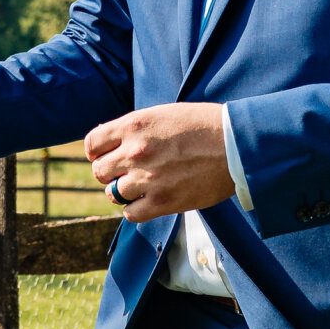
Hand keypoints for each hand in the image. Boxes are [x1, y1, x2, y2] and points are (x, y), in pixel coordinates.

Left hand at [85, 103, 233, 221]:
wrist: (237, 145)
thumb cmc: (203, 126)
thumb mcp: (162, 114)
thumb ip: (134, 129)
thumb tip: (112, 145)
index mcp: (133, 126)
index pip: (92, 144)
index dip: (97, 152)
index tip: (107, 156)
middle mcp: (135, 152)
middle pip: (99, 171)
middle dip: (110, 172)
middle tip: (127, 172)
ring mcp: (147, 178)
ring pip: (113, 193)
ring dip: (123, 192)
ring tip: (142, 186)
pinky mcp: (163, 202)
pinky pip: (131, 214)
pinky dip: (136, 210)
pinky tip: (149, 201)